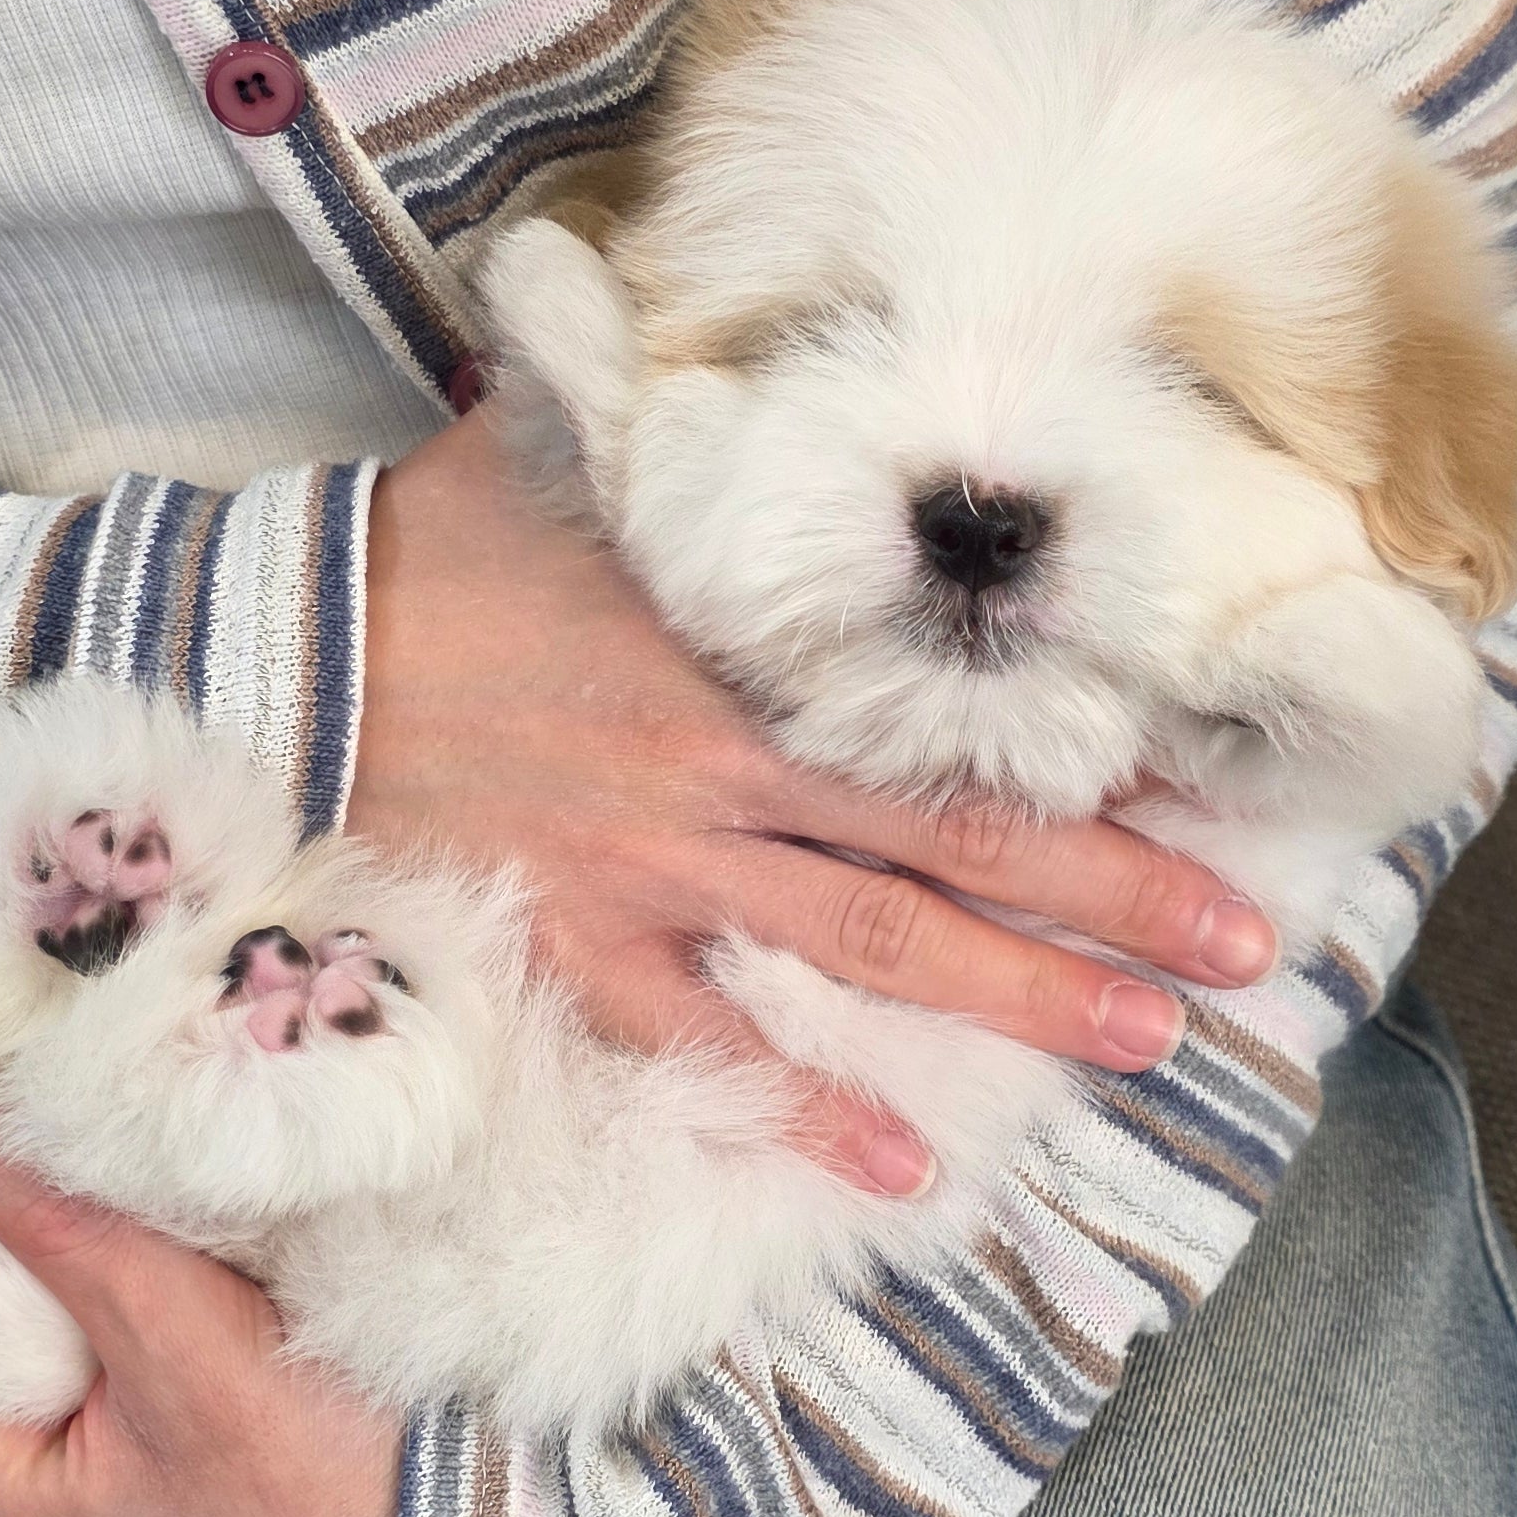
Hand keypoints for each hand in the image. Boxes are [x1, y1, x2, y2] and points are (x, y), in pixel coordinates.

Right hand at [352, 405, 1275, 1196]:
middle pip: (956, 845)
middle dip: (1112, 903)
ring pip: (871, 946)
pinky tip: (905, 1171)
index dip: (1081, 766)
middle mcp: (729, 768)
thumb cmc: (421, 550)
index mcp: (747, 653)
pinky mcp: (574, 942)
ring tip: (1145, 1050)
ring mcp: (656, 867)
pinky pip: (703, 1042)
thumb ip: (679, 437)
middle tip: (1247, 960)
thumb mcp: (567, 454)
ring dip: (1016, 1001)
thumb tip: (747, 345)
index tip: (1207, 800)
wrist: (269, 658)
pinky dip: (804, 1108)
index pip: (950, 721)